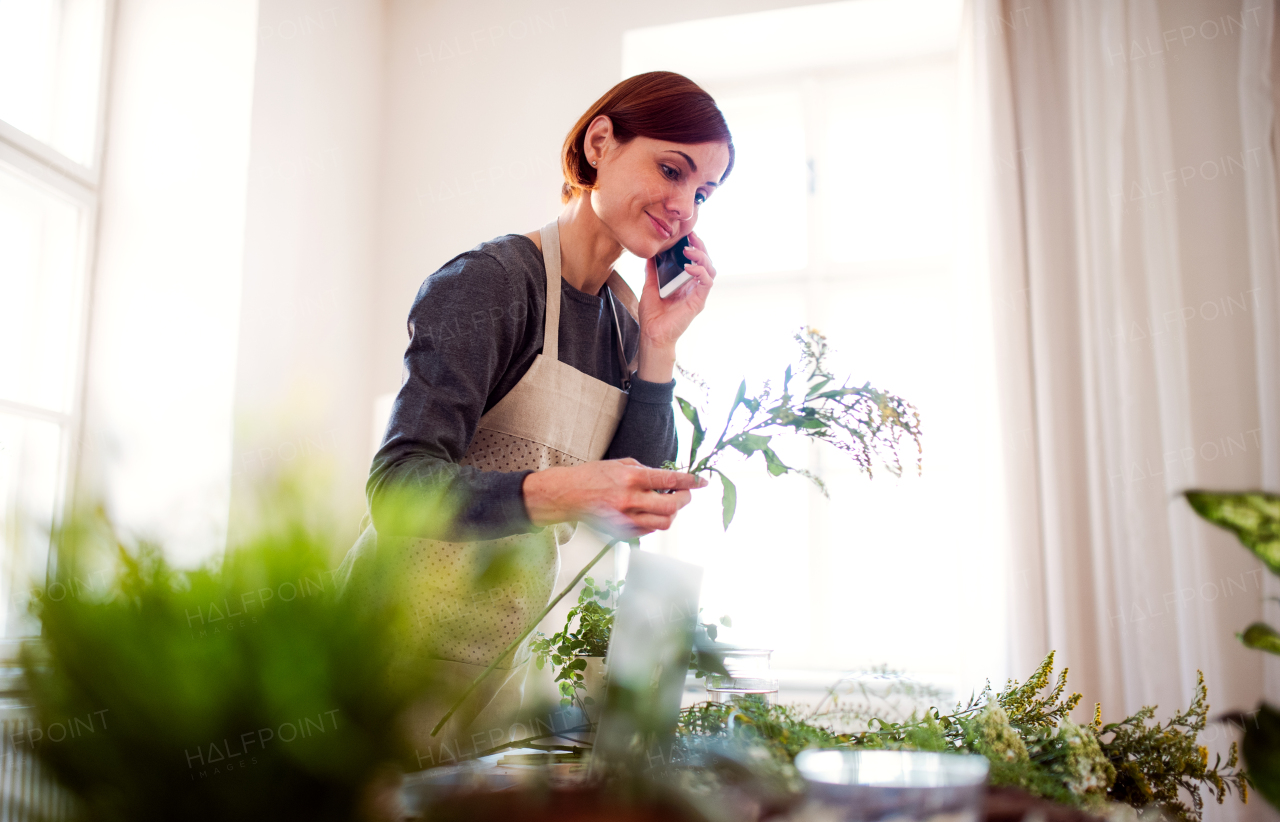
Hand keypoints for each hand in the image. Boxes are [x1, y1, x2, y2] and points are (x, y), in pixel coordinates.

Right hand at [522, 457, 707, 537]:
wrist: (567, 495)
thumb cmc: (592, 476)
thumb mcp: (620, 464)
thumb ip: (645, 471)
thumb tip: (667, 478)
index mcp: (630, 479)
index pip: (669, 481)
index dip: (690, 481)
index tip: (701, 481)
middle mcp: (629, 500)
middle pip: (671, 507)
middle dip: (685, 499)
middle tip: (686, 493)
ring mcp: (625, 519)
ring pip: (663, 523)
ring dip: (672, 513)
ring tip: (668, 503)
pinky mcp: (621, 532)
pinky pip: (649, 531)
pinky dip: (655, 521)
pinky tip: (650, 512)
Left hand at [635, 232, 716, 381]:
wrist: (652, 334)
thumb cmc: (652, 315)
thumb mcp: (650, 286)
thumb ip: (653, 270)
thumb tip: (651, 254)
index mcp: (685, 282)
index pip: (695, 260)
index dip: (694, 246)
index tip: (686, 234)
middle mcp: (694, 286)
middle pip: (705, 261)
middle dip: (700, 246)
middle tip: (691, 236)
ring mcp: (697, 293)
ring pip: (710, 269)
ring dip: (702, 256)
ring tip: (689, 250)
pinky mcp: (698, 301)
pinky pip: (706, 282)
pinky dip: (700, 271)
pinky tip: (689, 266)